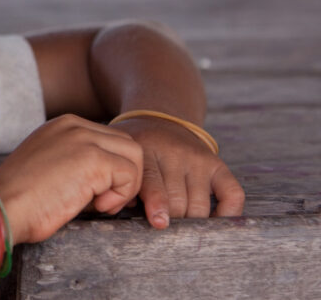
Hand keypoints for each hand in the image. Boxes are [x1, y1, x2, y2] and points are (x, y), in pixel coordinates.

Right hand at [0, 114, 142, 243]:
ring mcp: (85, 140)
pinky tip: (96, 206)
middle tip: (104, 201)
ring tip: (101, 204)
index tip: (98, 193)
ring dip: (126, 185)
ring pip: (135, 156)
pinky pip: (129, 176)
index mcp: (63, 125)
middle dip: (124, 176)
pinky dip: (120, 197)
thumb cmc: (18, 198)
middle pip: (127, 144)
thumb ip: (74, 160)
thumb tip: (106, 178)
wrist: (1, 206)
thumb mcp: (48, 165)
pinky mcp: (94, 160)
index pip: (109, 139)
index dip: (112, 168)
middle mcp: (75, 125)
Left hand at [112, 117, 244, 228]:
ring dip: (190, 222)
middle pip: (178, 201)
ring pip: (200, 205)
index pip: (154, 182)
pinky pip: (232, 194)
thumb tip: (124, 210)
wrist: (157, 120)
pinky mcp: (216, 164)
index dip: (157, 205)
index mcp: (145, 151)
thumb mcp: (121, 156)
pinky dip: (228, 213)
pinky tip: (214, 222)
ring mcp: (197, 159)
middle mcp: (174, 154)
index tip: (159, 223)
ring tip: (178, 228)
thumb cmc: (135, 149)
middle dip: (171, 222)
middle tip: (162, 232)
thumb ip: (120, 182)